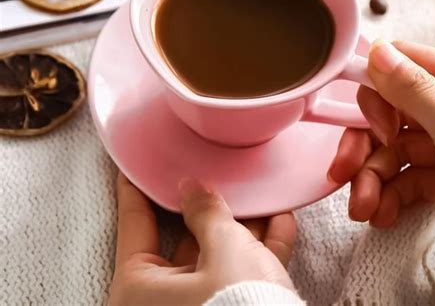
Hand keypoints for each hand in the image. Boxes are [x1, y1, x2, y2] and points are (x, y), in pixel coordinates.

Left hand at [109, 173, 295, 305]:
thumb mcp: (224, 250)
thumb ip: (207, 212)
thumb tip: (191, 187)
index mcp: (140, 287)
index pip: (135, 219)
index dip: (139, 184)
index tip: (141, 160)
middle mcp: (163, 300)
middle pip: (186, 236)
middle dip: (211, 204)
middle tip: (217, 173)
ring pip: (219, 255)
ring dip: (246, 226)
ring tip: (262, 194)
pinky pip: (242, 276)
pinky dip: (263, 250)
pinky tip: (281, 221)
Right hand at [328, 40, 434, 226]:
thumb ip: (418, 92)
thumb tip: (378, 53)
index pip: (402, 65)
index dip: (374, 89)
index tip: (358, 116)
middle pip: (388, 114)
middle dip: (363, 146)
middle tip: (346, 170)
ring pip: (392, 151)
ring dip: (371, 180)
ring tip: (365, 207)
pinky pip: (406, 178)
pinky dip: (390, 196)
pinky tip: (383, 213)